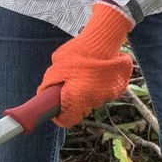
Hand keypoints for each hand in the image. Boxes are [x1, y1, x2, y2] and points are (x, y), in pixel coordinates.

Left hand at [40, 0, 134, 126]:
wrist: (102, 41)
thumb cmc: (77, 53)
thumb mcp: (56, 66)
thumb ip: (50, 83)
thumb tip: (44, 93)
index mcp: (76, 99)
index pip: (66, 120)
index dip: (60, 115)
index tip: (56, 107)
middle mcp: (93, 101)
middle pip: (80, 111)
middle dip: (73, 102)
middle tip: (69, 86)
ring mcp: (107, 96)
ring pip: (92, 102)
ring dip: (86, 94)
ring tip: (83, 76)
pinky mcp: (117, 90)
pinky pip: (103, 94)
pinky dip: (98, 87)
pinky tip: (95, 73)